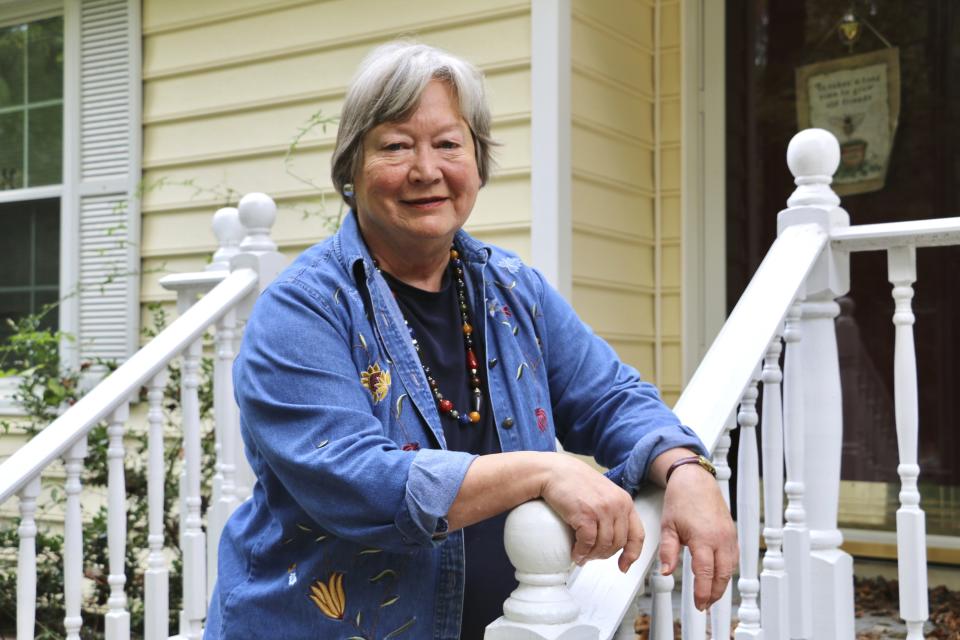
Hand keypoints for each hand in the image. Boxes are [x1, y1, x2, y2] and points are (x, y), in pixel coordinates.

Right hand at [539, 453, 643, 572]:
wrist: (554, 471)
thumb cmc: (574, 481)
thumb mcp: (602, 493)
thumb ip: (611, 511)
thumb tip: (611, 537)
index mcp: (624, 501)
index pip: (637, 534)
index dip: (632, 554)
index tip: (624, 565)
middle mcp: (617, 505)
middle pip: (618, 543)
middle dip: (604, 555)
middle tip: (592, 556)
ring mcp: (602, 510)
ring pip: (604, 546)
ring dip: (592, 555)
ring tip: (582, 556)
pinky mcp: (585, 514)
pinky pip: (588, 542)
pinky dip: (581, 552)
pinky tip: (575, 553)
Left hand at [658, 461, 737, 609]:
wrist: (695, 480)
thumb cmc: (681, 499)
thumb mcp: (668, 526)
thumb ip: (668, 551)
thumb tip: (666, 572)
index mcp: (703, 538)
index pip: (705, 573)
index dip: (703, 592)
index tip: (699, 604)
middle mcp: (720, 538)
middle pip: (722, 575)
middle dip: (714, 594)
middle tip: (704, 605)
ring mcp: (729, 536)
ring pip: (731, 568)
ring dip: (722, 584)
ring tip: (710, 594)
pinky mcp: (732, 534)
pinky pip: (734, 558)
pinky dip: (728, 570)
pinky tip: (719, 575)